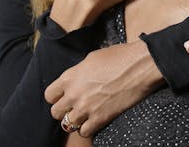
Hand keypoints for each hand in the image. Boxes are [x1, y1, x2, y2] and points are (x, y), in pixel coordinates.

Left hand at [44, 40, 162, 136]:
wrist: (139, 66)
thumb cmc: (119, 56)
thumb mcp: (92, 58)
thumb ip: (79, 72)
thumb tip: (77, 79)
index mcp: (70, 77)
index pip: (49, 95)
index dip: (56, 96)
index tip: (64, 96)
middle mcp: (74, 94)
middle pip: (55, 112)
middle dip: (64, 110)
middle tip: (75, 106)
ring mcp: (86, 108)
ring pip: (67, 124)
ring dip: (75, 120)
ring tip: (85, 114)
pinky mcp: (100, 118)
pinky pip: (84, 132)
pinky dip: (87, 128)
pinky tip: (94, 120)